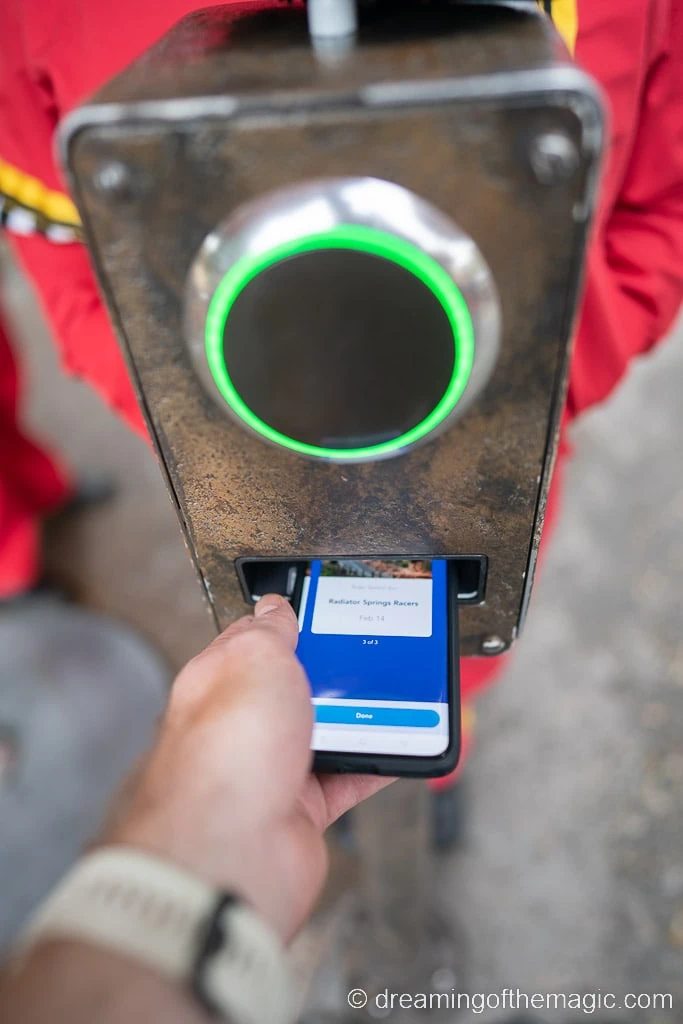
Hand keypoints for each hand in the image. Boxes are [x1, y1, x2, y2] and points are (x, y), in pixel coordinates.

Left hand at [103, 595, 391, 941]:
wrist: (232, 850)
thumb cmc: (226, 753)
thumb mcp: (255, 657)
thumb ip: (269, 631)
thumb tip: (276, 608)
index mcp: (219, 682)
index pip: (256, 642)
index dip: (291, 625)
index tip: (326, 615)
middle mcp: (240, 727)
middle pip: (294, 690)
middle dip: (330, 676)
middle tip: (368, 658)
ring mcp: (268, 771)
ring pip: (323, 734)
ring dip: (357, 719)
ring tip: (391, 696)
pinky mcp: (297, 812)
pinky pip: (346, 781)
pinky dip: (374, 765)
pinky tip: (395, 748)